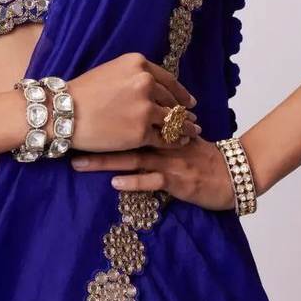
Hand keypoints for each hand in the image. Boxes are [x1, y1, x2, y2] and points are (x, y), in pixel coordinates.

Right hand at [64, 52, 199, 152]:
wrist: (64, 112)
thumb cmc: (83, 92)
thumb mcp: (111, 72)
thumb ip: (134, 77)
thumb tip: (154, 88)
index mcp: (139, 65)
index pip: (168, 80)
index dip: (181, 93)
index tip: (190, 102)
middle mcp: (145, 83)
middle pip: (172, 100)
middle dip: (184, 112)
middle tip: (193, 120)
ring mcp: (144, 108)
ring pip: (172, 119)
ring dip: (185, 127)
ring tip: (192, 132)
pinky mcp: (141, 132)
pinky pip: (164, 137)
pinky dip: (174, 141)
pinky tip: (179, 143)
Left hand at [69, 135, 237, 210]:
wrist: (233, 175)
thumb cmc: (203, 157)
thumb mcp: (179, 138)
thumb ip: (157, 129)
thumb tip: (130, 121)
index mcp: (162, 129)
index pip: (129, 118)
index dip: (103, 119)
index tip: (77, 120)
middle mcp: (163, 141)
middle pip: (124, 136)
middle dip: (95, 139)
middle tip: (68, 141)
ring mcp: (169, 160)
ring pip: (133, 157)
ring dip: (105, 160)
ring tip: (79, 163)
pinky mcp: (177, 180)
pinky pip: (152, 180)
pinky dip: (134, 181)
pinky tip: (114, 183)